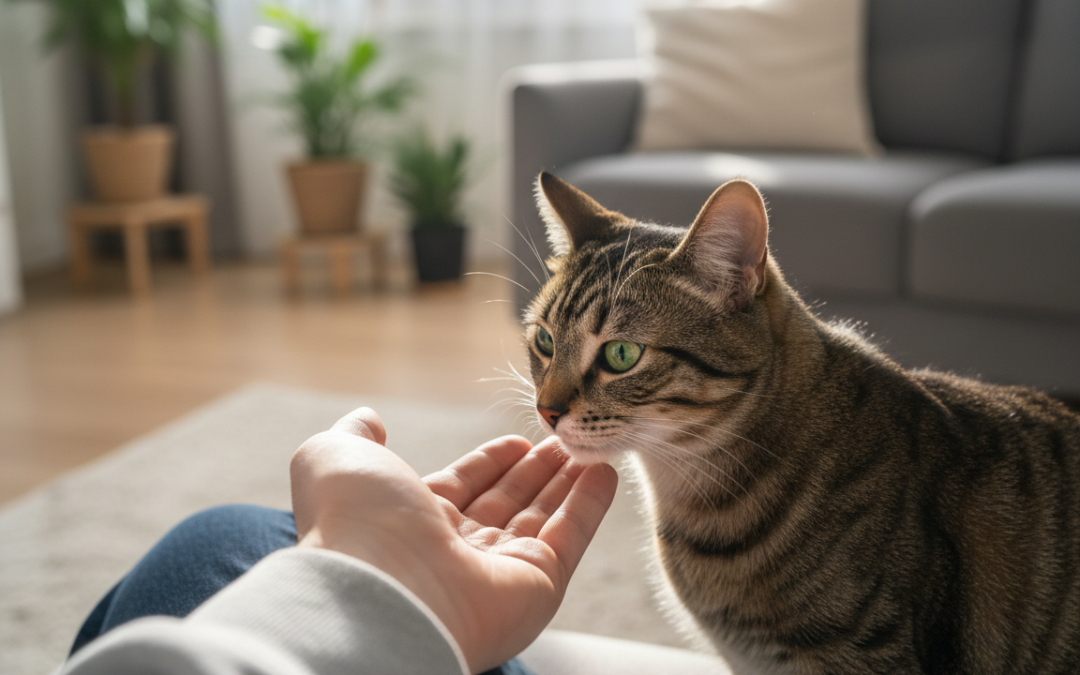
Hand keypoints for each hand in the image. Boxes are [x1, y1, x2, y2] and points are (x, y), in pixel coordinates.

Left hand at [290, 407, 618, 672]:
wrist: (380, 589)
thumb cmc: (354, 522)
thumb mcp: (335, 457)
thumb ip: (353, 436)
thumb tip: (368, 418)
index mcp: (410, 522)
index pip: (462, 487)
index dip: (490, 462)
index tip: (518, 439)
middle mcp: (455, 551)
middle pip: (507, 502)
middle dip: (535, 469)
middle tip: (565, 437)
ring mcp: (498, 572)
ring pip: (542, 517)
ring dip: (567, 480)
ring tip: (591, 444)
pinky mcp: (537, 587)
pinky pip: (570, 537)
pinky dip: (589, 504)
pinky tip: (605, 471)